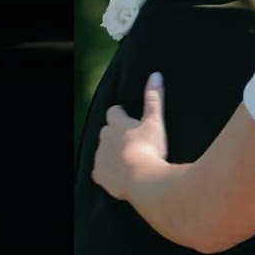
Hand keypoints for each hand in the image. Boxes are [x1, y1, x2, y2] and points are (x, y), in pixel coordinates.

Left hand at [93, 72, 168, 199]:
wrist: (142, 179)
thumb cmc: (150, 147)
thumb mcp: (155, 121)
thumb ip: (154, 98)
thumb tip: (155, 75)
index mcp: (117, 123)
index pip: (114, 112)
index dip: (121, 114)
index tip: (130, 119)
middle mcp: (104, 138)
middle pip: (106, 131)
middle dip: (115, 134)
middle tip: (131, 141)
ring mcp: (100, 157)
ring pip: (102, 151)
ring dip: (111, 152)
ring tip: (127, 159)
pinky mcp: (99, 175)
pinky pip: (99, 171)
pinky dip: (107, 172)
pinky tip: (118, 175)